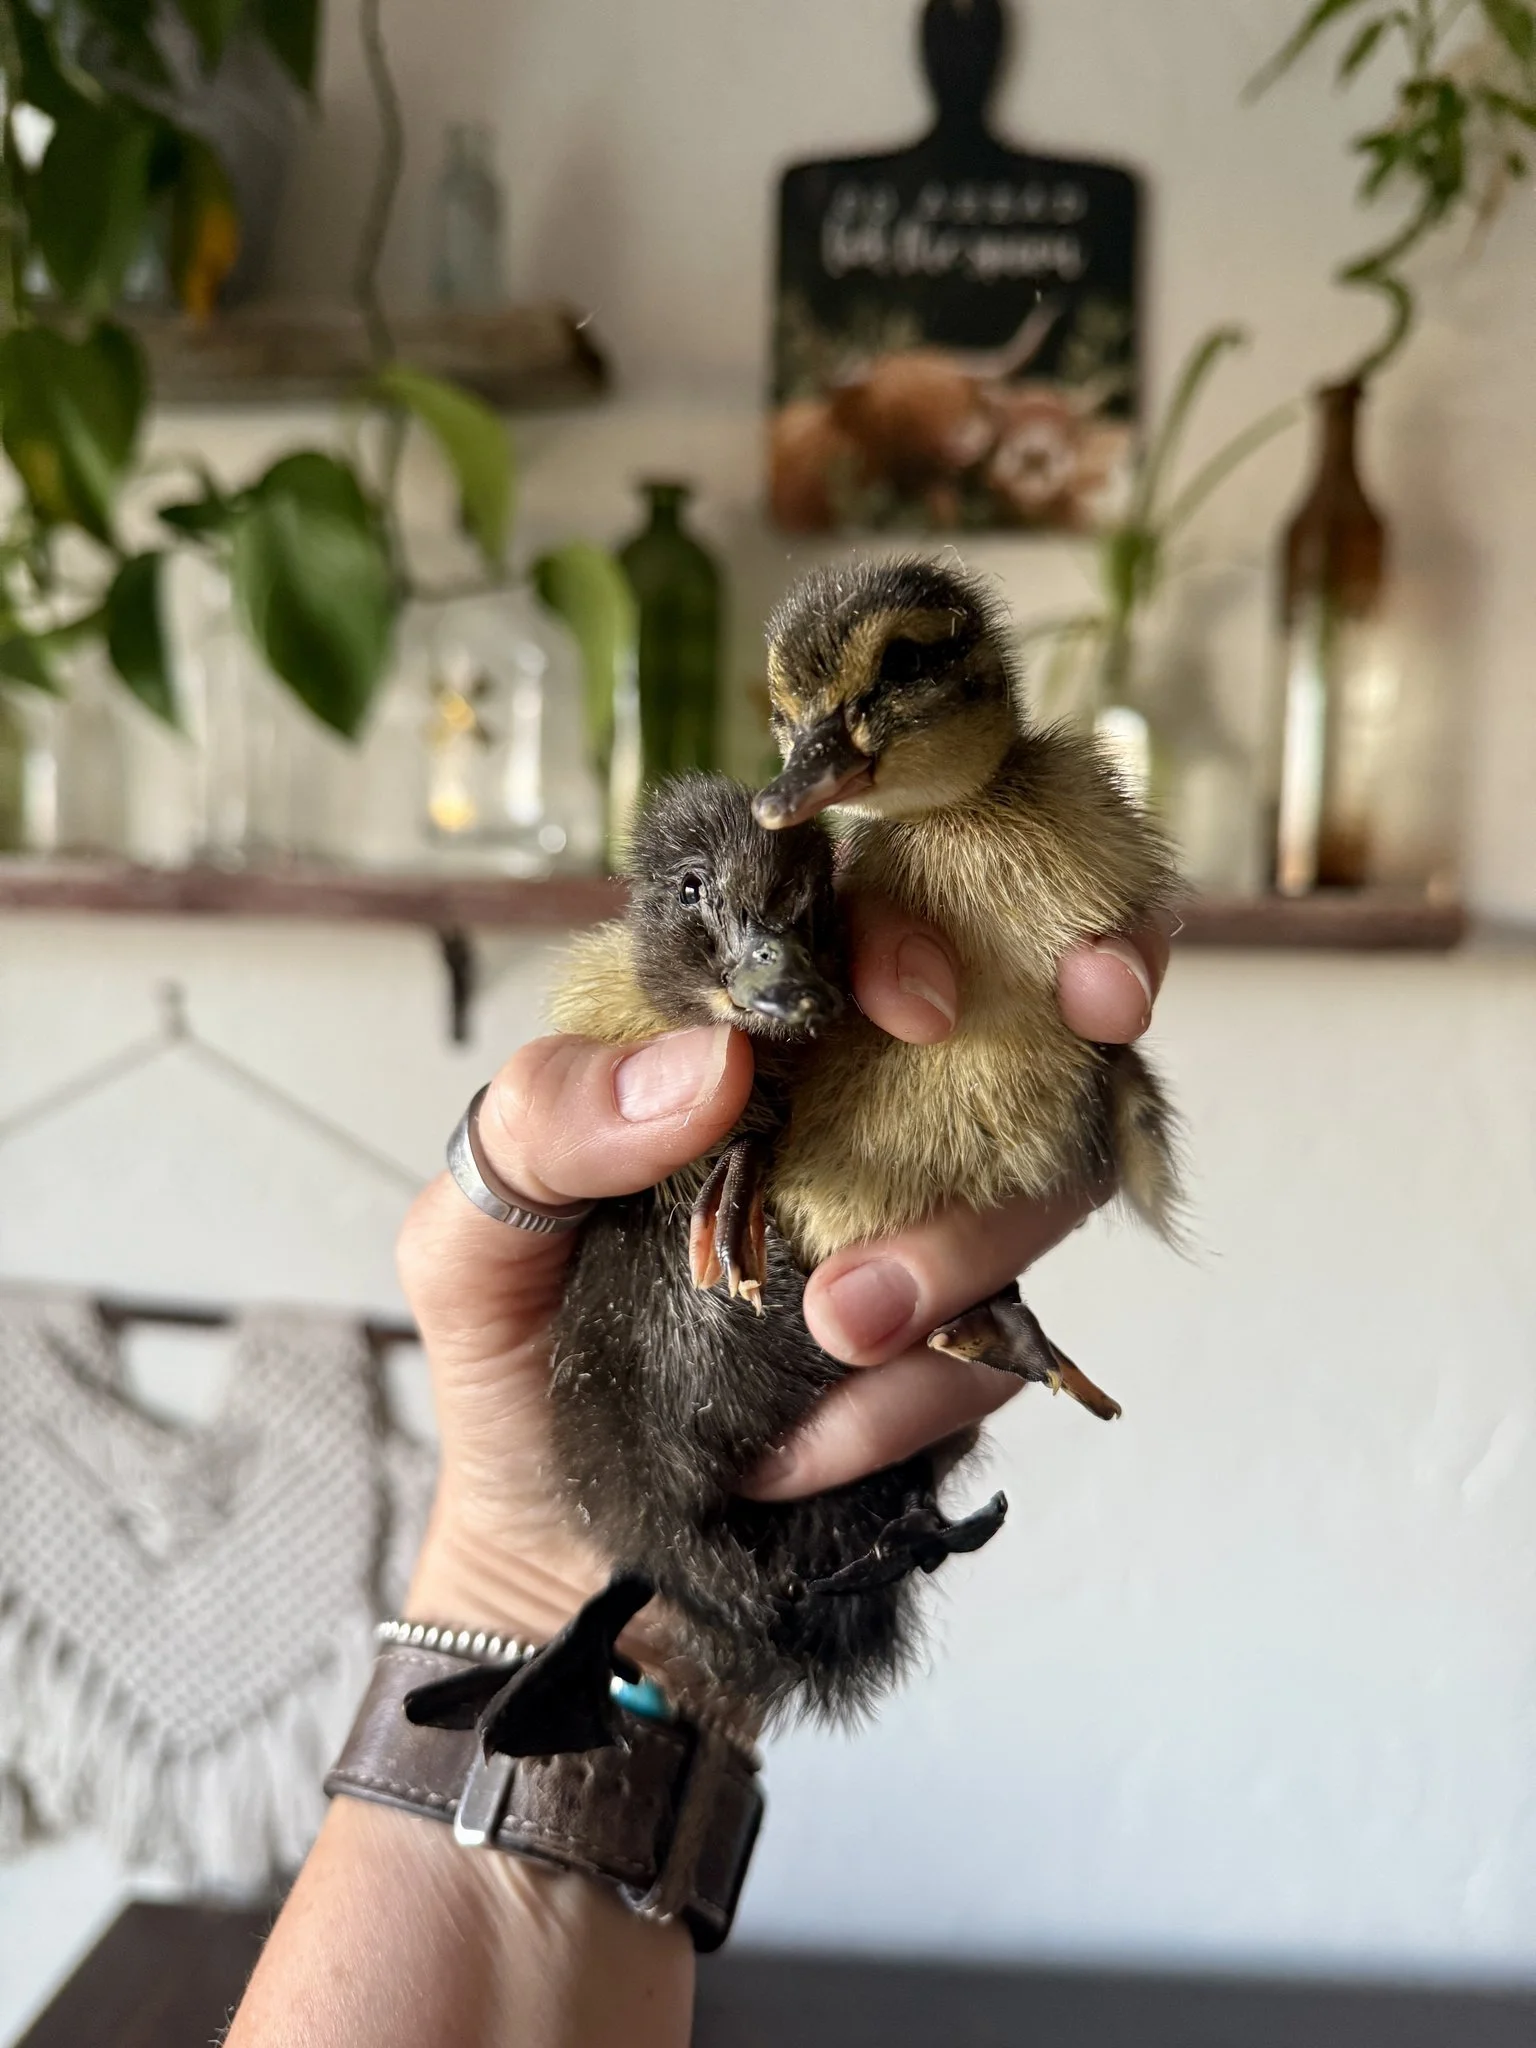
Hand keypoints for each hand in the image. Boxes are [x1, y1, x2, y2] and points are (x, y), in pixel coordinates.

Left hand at [398, 909, 1167, 1658]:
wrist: (563, 1561)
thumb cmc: (516, 1362)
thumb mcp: (470, 1232)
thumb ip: (547, 1125)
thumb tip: (720, 1060)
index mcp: (736, 1043)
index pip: (845, 922)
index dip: (918, 926)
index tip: (919, 1002)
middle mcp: (848, 1109)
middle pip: (1007, 1012)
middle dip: (1085, 990)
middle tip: (1095, 1009)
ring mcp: (915, 1223)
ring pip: (1040, 1177)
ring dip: (964, 1246)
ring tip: (834, 1329)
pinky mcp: (954, 1346)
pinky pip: (995, 1346)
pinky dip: (906, 1398)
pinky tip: (794, 1448)